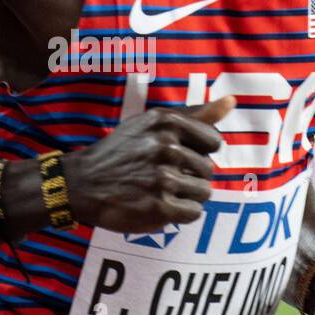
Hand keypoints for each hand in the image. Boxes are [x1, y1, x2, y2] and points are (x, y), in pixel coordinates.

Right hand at [63, 96, 233, 233]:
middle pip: (209, 170)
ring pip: (204, 193)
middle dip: (191, 176)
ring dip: (187, 196)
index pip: (213, 142)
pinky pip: (194, 213)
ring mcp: (163, 178)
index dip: (198, 152)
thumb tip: (232, 100)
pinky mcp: (159, 206)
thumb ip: (196, 114)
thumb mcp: (152, 123)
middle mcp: (166, 147)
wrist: (82, 183)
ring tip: (160, 191)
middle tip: (161, 176)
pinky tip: (159, 205)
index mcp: (167, 122)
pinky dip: (180, 214)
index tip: (177, 157)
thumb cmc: (122, 151)